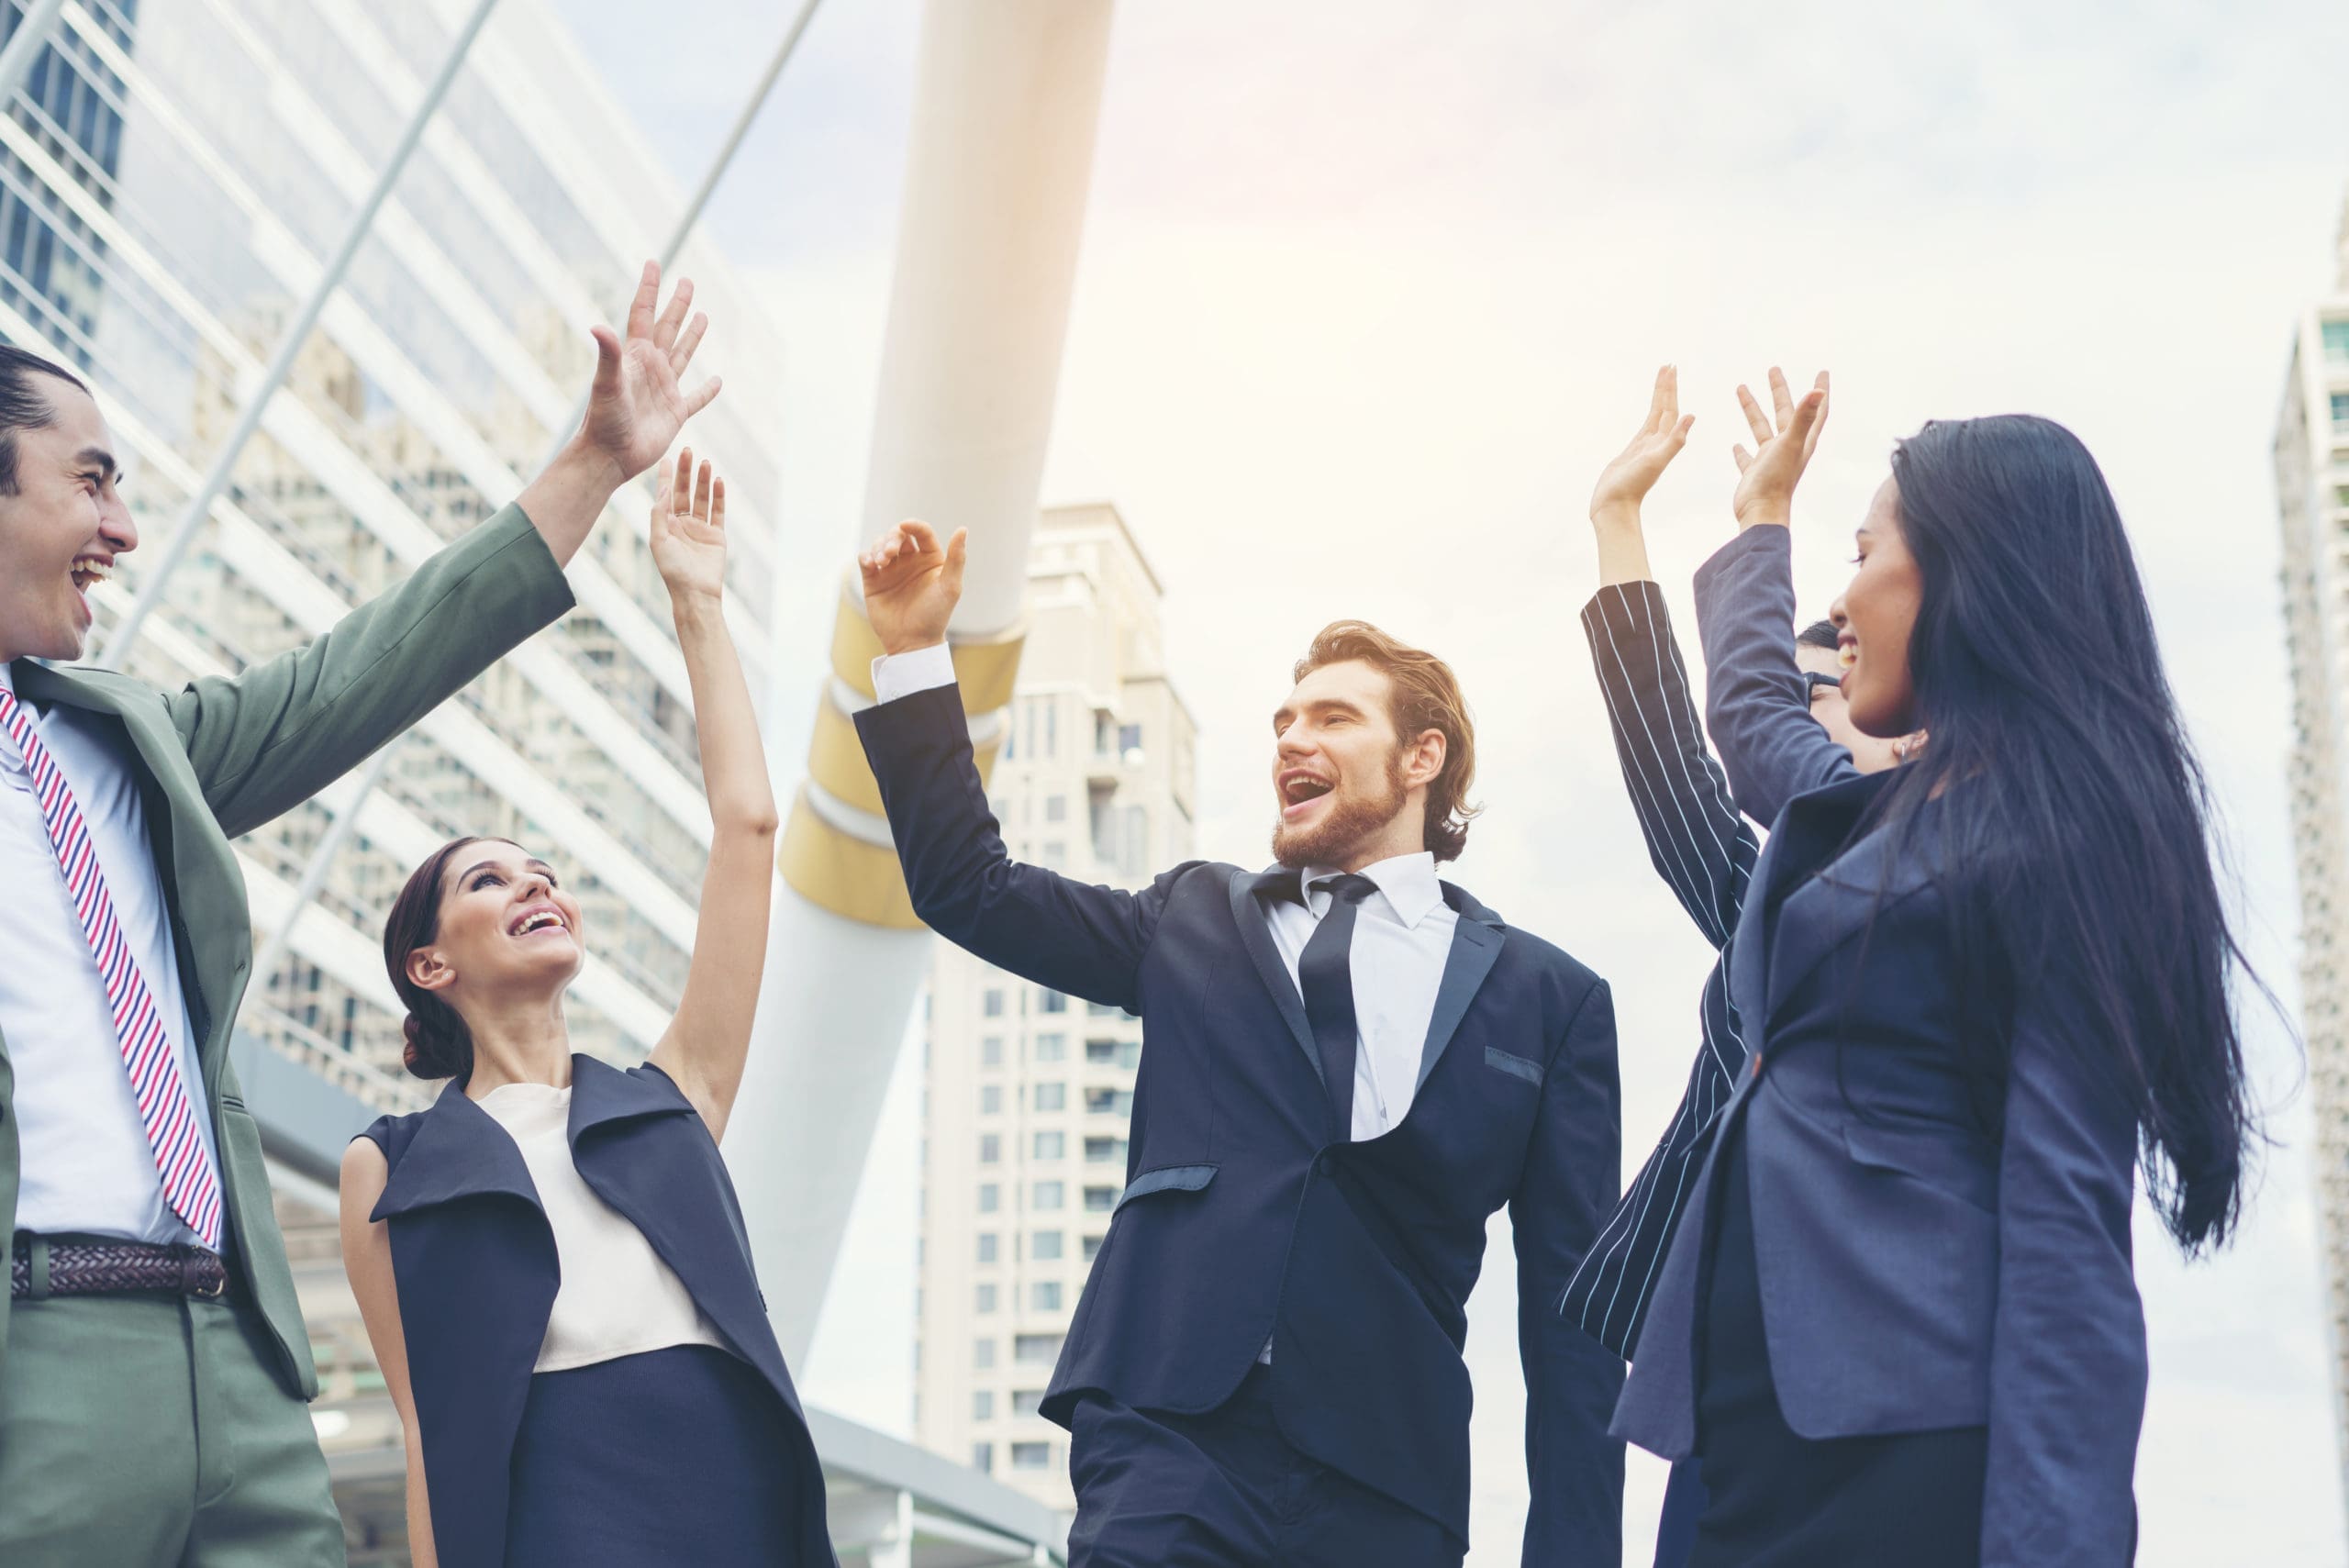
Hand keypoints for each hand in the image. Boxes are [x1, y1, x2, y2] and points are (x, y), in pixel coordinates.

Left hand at [579, 261, 721, 483]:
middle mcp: (651, 368)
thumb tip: (597, 326)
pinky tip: (718, 382)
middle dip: (677, 304)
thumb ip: (608, 355)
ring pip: (683, 355)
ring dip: (692, 335)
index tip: (654, 262)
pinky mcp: (675, 413)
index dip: (650, 288)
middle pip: (668, 328)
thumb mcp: (606, 385)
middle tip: (687, 281)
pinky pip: (696, 399)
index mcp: (636, 356)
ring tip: (703, 316)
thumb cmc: (604, 421)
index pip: (644, 314)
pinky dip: (708, 392)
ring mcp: (664, 389)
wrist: (610, 456)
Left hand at [651, 448, 726, 605]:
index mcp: (665, 524)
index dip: (667, 476)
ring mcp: (700, 528)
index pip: (666, 494)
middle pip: (685, 491)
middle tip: (690, 452)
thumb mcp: (659, 540)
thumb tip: (666, 488)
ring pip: (702, 498)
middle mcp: (682, 523)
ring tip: (706, 463)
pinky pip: (719, 511)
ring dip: (704, 481)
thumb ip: (660, 513)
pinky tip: (719, 482)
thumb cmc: (673, 570)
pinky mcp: (717, 535)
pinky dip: (720, 496)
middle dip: (687, 472)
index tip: (668, 457)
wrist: (696, 593)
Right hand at [860, 520, 966, 655]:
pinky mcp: (873, 580)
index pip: (921, 533)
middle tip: (890, 553)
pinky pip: (865, 559)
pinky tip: (871, 564)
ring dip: (878, 547)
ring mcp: (891, 570)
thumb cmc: (935, 616)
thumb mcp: (951, 587)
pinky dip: (865, 556)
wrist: (913, 643)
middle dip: (892, 538)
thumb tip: (963, 529)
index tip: (905, 526)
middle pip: (898, 535)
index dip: (913, 525)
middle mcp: (910, 562)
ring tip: (881, 561)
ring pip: (880, 544)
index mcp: (930, 559)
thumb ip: (957, 558)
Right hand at [1591, 365, 1693, 525]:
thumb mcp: (1655, 461)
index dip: (1670, 388)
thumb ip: (1674, 440)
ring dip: (1659, 397)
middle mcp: (1657, 442)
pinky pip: (1646, 427)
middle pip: (1665, 408)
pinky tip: (1653, 410)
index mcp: (1664, 442)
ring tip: (1661, 379)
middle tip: (1668, 365)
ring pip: (1656, 415)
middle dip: (1666, 387)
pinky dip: (1651, 414)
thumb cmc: (1633, 487)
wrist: (1615, 507)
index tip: (1670, 368)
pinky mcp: (1634, 452)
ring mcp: (1646, 447)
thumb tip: (1692, 416)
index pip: (1670, 409)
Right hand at [1731, 367, 1828, 530]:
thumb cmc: (1777, 480)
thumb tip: (1817, 391)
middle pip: (1785, 413)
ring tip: (1741, 389)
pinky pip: (1748, 457)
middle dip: (1780, 391)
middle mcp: (1788, 447)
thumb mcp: (1790, 443)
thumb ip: (1803, 417)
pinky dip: (1742, 450)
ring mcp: (1770, 460)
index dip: (1820, 391)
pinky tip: (1736, 444)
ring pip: (1761, 428)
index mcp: (1801, 440)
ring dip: (1753, 409)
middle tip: (1773, 370)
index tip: (1822, 372)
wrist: (1760, 513)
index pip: (1815, 410)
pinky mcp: (1754, 473)